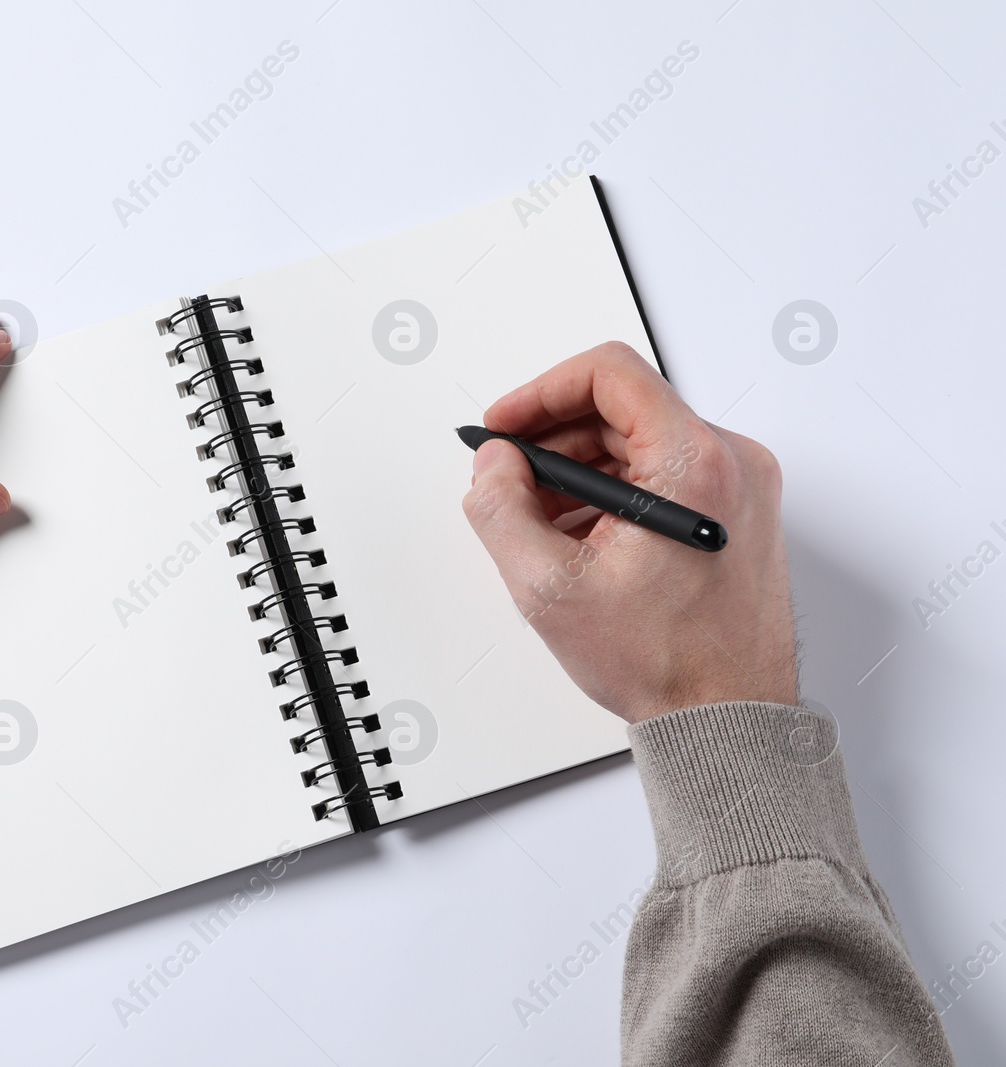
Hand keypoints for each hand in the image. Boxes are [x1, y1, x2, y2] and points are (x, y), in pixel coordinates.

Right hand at [461, 342, 797, 722]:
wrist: (729, 720)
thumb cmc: (667, 664)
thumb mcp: (549, 588)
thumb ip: (501, 509)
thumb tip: (493, 466)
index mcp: (695, 464)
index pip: (609, 374)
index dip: (540, 392)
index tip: (506, 427)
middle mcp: (732, 462)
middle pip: (622, 408)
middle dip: (553, 439)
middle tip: (508, 476)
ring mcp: (742, 487)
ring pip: (640, 443)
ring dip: (579, 469)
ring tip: (539, 520)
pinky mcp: (739, 513)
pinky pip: (664, 475)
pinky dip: (614, 492)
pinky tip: (579, 537)